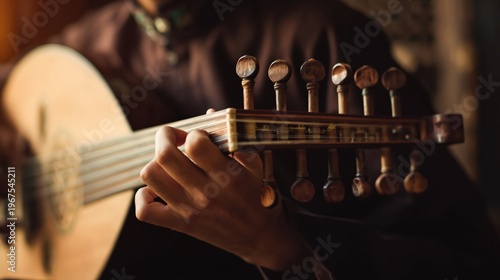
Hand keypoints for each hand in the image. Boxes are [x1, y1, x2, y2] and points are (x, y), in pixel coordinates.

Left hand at [135, 125, 312, 269]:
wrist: (260, 237)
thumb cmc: (258, 197)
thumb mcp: (256, 166)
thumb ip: (235, 140)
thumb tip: (209, 115)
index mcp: (227, 176)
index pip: (196, 144)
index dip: (194, 132)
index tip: (200, 137)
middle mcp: (205, 193)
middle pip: (165, 156)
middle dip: (164, 137)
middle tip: (174, 137)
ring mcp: (189, 210)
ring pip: (151, 176)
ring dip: (155, 162)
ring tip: (168, 162)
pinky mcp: (180, 224)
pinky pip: (146, 211)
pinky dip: (144, 196)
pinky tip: (156, 188)